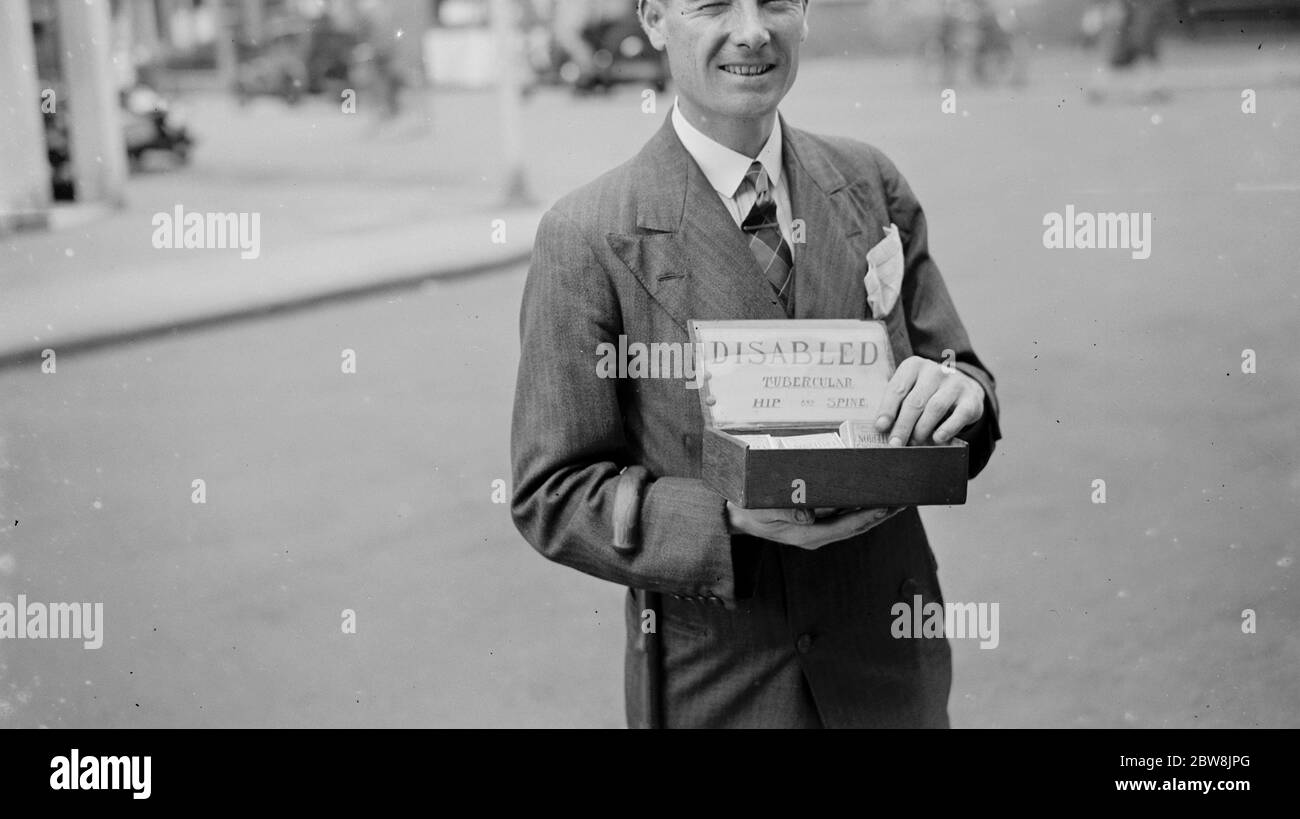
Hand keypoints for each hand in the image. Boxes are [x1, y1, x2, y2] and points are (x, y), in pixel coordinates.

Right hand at [726, 503, 903, 550]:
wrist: (735, 517)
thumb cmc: (748, 512)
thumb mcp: (762, 511)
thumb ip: (783, 511)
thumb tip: (808, 515)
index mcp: (808, 535)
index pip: (847, 526)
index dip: (868, 516)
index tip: (887, 505)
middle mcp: (818, 534)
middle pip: (857, 525)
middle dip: (881, 514)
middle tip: (905, 500)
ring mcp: (817, 528)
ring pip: (853, 520)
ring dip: (875, 510)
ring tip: (896, 497)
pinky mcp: (815, 520)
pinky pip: (843, 513)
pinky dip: (859, 504)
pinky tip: (870, 494)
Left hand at [874, 356, 984, 445]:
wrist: (963, 388)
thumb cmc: (927, 393)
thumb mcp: (910, 390)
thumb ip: (896, 405)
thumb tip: (882, 429)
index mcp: (914, 366)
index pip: (897, 388)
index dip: (887, 409)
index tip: (880, 427)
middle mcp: (935, 371)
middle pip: (915, 401)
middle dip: (903, 425)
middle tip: (895, 444)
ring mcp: (955, 383)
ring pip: (935, 408)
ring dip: (922, 429)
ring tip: (914, 443)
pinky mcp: (971, 398)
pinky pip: (959, 415)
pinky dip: (947, 429)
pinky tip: (937, 439)